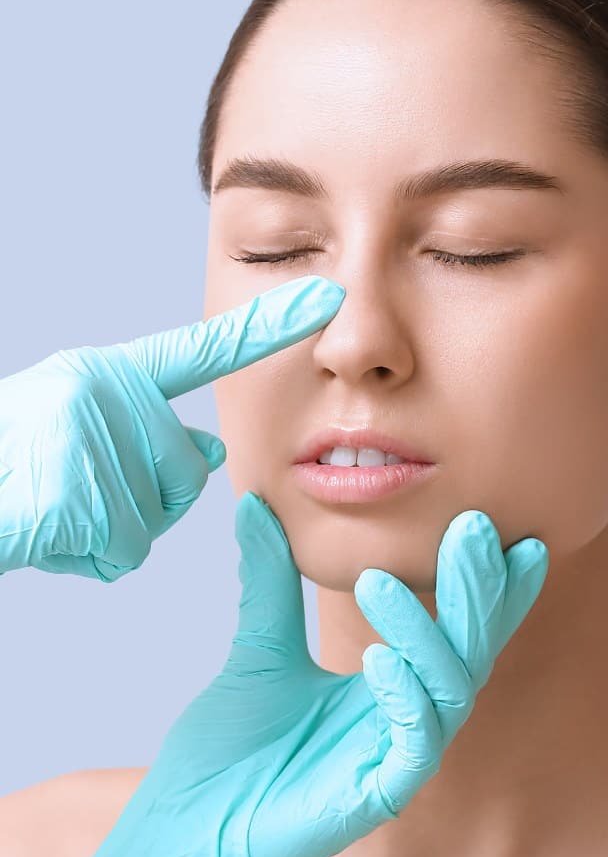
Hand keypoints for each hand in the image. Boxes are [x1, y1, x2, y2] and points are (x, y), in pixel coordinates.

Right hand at [0, 275, 343, 579]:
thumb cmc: (9, 471)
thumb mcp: (73, 434)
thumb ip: (144, 433)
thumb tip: (214, 448)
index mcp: (108, 373)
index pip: (203, 350)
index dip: (269, 325)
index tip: (327, 297)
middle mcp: (104, 388)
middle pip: (188, 473)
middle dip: (143, 505)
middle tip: (74, 496)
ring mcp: (88, 431)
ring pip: (153, 519)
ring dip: (106, 536)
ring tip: (51, 511)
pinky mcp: (74, 484)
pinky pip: (120, 549)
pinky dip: (83, 559)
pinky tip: (45, 533)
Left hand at [61, 491, 548, 856]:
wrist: (185, 831)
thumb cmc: (227, 753)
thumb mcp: (258, 649)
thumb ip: (270, 581)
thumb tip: (255, 505)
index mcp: (389, 688)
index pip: (453, 629)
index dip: (487, 588)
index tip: (511, 535)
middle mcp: (405, 719)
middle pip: (468, 650)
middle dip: (477, 591)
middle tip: (471, 530)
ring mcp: (397, 759)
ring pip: (448, 689)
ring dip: (427, 631)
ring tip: (384, 581)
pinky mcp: (380, 796)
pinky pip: (414, 742)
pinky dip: (404, 694)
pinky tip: (380, 657)